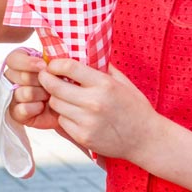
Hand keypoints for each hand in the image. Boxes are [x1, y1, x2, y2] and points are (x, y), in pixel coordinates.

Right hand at [3, 48, 59, 131]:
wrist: (63, 104)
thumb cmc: (57, 81)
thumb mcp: (54, 67)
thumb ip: (49, 60)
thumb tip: (48, 61)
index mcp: (18, 62)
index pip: (13, 59)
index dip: (27, 62)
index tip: (43, 65)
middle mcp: (11, 78)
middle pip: (20, 76)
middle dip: (39, 80)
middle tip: (50, 83)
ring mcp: (11, 96)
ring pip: (22, 93)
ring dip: (39, 94)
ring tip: (48, 95)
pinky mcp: (14, 113)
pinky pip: (22, 109)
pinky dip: (35, 108)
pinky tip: (41, 106)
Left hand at [38, 59, 158, 162]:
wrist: (146, 139)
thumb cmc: (134, 106)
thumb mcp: (122, 81)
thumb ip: (102, 66)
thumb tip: (81, 52)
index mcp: (103, 84)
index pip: (69, 67)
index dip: (55, 63)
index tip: (52, 63)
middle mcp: (93, 102)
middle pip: (55, 86)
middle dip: (46, 79)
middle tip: (45, 76)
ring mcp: (87, 122)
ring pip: (56, 104)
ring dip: (56, 98)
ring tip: (63, 95)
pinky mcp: (83, 137)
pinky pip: (62, 121)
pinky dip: (64, 116)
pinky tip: (73, 113)